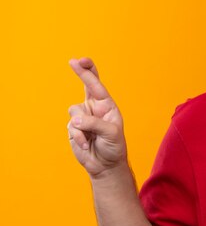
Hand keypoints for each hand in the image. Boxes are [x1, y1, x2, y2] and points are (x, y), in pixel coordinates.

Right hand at [67, 57, 126, 177]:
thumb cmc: (114, 146)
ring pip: (74, 111)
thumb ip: (94, 124)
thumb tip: (75, 119)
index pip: (97, 85)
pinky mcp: (73, 128)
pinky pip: (71, 128)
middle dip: (81, 72)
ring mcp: (83, 117)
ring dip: (82, 126)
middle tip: (73, 61)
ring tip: (92, 138)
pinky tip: (86, 145)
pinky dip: (78, 137)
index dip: (89, 72)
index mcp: (107, 105)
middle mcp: (94, 108)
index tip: (80, 61)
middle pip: (85, 86)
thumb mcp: (111, 133)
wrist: (105, 165)